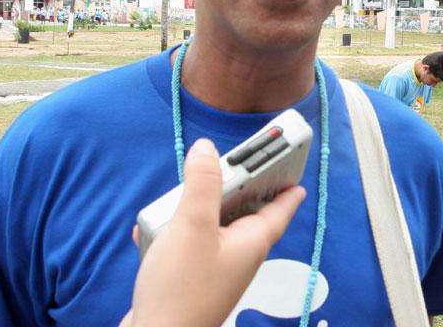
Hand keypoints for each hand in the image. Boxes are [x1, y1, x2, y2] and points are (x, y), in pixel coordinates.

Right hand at [120, 139, 305, 326]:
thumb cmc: (181, 292)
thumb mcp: (192, 226)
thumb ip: (202, 184)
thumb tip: (208, 149)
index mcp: (252, 241)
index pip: (280, 206)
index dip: (286, 182)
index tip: (292, 165)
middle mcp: (239, 254)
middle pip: (244, 210)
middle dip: (233, 187)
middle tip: (227, 164)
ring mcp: (217, 267)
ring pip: (213, 224)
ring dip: (195, 209)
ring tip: (174, 200)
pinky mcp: (193, 277)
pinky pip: (189, 243)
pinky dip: (174, 232)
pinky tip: (150, 230)